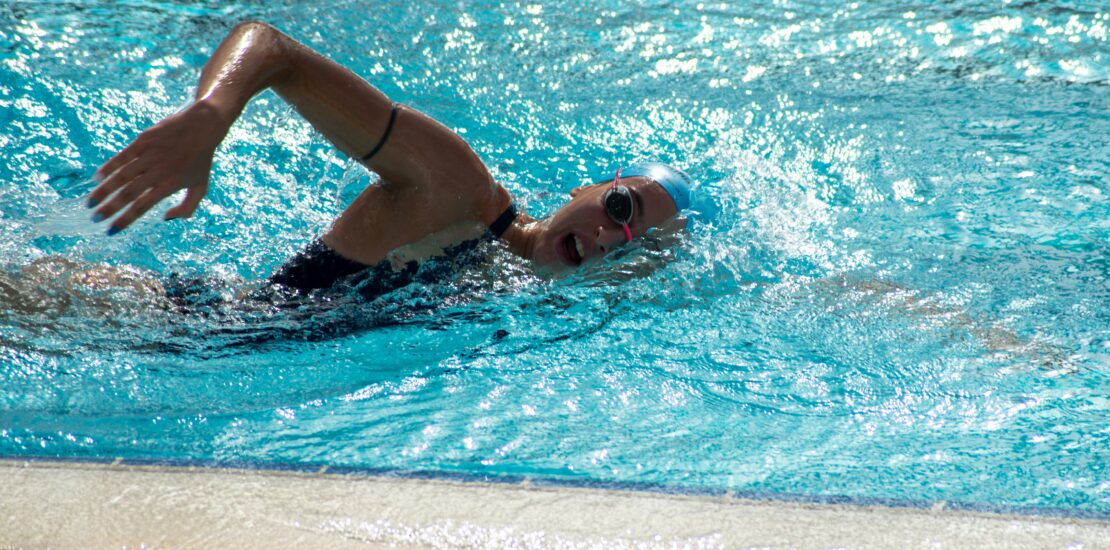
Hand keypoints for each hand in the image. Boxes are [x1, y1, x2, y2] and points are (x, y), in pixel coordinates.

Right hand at [88, 100, 232, 233]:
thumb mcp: (201, 187)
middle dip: (109, 208)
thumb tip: (166, 219)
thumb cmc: (201, 160)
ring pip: (121, 176)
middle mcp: (157, 171)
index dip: (125, 219)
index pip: (142, 206)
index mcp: (170, 185)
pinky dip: (108, 167)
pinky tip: (97, 178)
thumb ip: (188, 208)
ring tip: (90, 203)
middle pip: (128, 193)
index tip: (111, 230)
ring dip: (103, 190)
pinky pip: (122, 156)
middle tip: (94, 219)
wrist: (202, 127)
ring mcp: (149, 155)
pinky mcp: (143, 141)